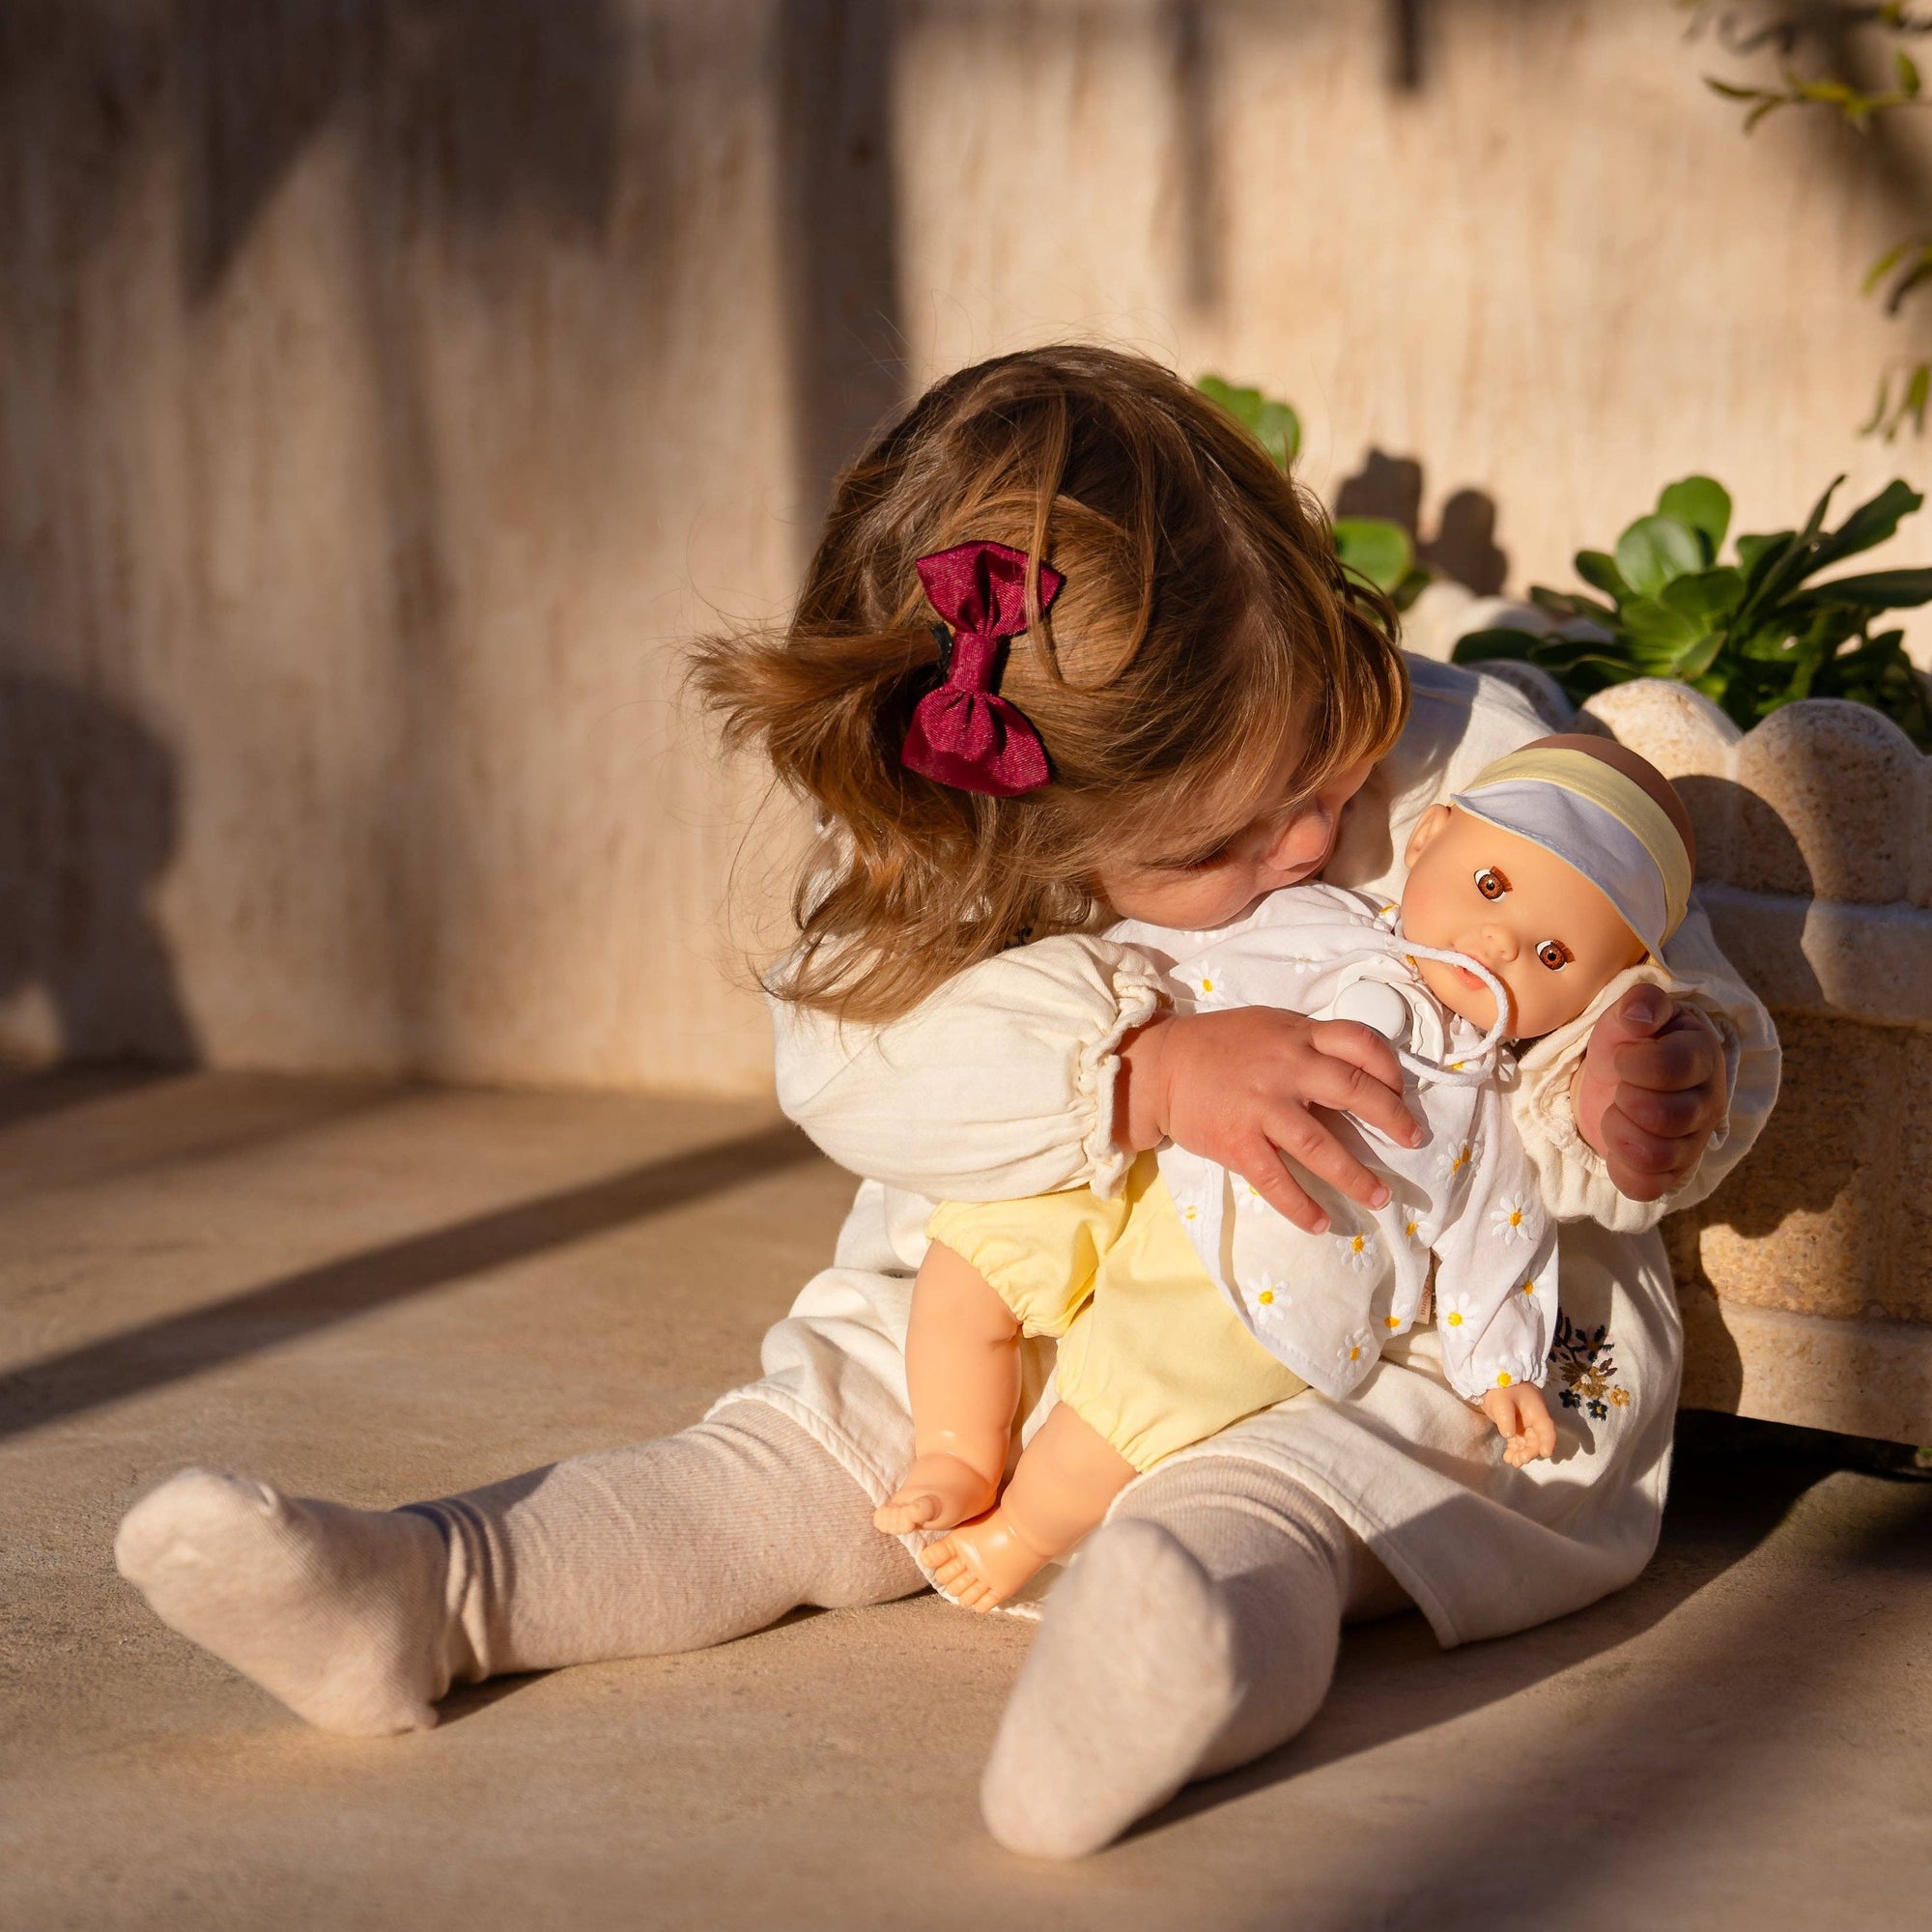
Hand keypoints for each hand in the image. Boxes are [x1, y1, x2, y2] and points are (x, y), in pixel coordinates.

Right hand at [1116, 1006, 1422, 1233]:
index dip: (1389, 1067)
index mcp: (1297, 1036)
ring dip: (1356, 1176)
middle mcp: (1285, 1069)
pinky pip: (1277, 1181)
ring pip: (1321, 1146)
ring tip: (1379, 1197)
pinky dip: (1302, 1206)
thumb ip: (1308, 1044)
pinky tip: (1321, 1222)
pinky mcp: (1237, 1142)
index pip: (1359, 1043)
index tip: (1402, 1091)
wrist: (1160, 1067)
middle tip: (1412, 1140)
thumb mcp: (1269, 1027)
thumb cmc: (1217, 1046)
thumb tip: (1354, 1072)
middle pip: (1353, 1091)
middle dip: (1391, 1119)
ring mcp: (1261, 1108)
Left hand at [1481, 1383, 1555, 1467]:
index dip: (1548, 1442)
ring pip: (1528, 1443)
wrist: (1492, 1379)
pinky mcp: (1515, 1427)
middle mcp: (1533, 1420)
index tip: (1546, 1454)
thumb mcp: (1502, 1401)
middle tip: (1520, 1460)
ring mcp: (1524, 1425)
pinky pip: (1518, 1442)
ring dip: (1522, 1454)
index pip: (1547, 1428)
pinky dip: (1514, 1450)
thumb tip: (1509, 1435)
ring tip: (1513, 1462)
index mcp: (1536, 1411)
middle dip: (1531, 1452)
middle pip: (1537, 1439)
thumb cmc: (1501, 1388)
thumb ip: (1506, 1418)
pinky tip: (1508, 1458)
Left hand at [1572, 985, 1726, 1202]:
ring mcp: (1693, 1142)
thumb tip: (1638, 1017)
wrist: (1613, 1081)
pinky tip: (1616, 1146)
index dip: (1634, 1064)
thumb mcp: (1628, 1015)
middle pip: (1668, 1116)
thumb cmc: (1627, 1045)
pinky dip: (1622, 1170)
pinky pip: (1648, 1188)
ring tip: (1616, 1115)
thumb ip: (1640, 1004)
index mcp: (1702, 1056)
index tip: (1620, 1057)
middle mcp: (1708, 1102)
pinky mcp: (1672, 1173)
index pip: (1674, 1066)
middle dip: (1626, 1099)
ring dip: (1620, 1134)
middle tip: (1620, 1088)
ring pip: (1658, 1156)